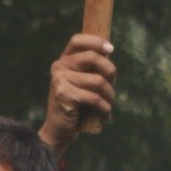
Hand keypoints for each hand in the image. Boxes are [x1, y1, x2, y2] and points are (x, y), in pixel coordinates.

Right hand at [38, 34, 115, 156]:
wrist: (59, 130)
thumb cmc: (77, 105)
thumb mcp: (83, 82)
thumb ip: (92, 67)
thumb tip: (108, 49)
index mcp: (63, 61)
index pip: (77, 40)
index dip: (96, 42)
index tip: (110, 50)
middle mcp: (59, 67)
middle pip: (93, 58)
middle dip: (110, 72)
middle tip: (111, 85)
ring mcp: (59, 81)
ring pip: (98, 81)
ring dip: (109, 95)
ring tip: (108, 104)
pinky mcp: (64, 96)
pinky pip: (94, 98)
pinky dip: (105, 108)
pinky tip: (105, 115)